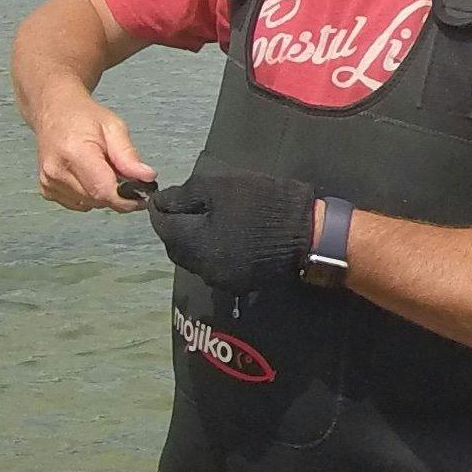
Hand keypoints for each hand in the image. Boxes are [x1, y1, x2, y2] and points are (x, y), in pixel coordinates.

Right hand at [32, 90, 155, 211]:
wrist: (54, 112)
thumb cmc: (83, 117)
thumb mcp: (114, 127)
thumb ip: (128, 155)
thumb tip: (146, 177)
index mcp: (74, 153)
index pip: (103, 191)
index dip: (125, 199)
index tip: (140, 197)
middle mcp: (57, 171)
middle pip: (97, 200)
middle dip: (116, 193)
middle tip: (121, 174)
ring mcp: (49, 182)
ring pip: (89, 204)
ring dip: (102, 194)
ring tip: (102, 170)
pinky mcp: (47, 189)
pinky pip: (77, 203)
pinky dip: (88, 195)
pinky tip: (88, 176)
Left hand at [146, 166, 316, 295]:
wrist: (310, 233)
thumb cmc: (264, 203)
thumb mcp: (219, 187)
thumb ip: (184, 195)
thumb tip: (161, 202)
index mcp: (194, 243)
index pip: (163, 226)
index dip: (161, 210)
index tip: (163, 197)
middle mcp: (202, 267)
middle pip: (174, 246)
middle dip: (174, 227)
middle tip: (183, 207)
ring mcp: (221, 279)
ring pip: (192, 259)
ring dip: (190, 241)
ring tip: (202, 220)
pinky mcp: (238, 283)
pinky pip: (212, 267)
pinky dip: (209, 252)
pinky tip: (221, 236)